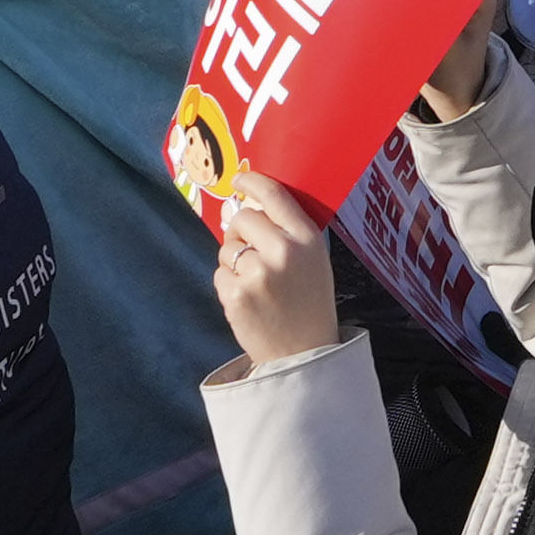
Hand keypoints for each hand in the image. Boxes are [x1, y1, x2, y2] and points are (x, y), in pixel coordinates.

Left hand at [208, 177, 344, 372]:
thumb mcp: (314, 260)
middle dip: (240, 232)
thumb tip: (250, 206)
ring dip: (234, 262)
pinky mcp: (236, 294)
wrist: (305, 353)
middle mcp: (282, 251)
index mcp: (307, 238)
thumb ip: (289, 232)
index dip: (252, 183)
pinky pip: (219, 274)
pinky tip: (249, 300)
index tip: (239, 181)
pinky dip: (228, 285)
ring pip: (227, 249)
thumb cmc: (309, 303)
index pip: (273, 196)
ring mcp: (257, 273)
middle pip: (242, 219)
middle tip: (251, 252)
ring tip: (256, 284)